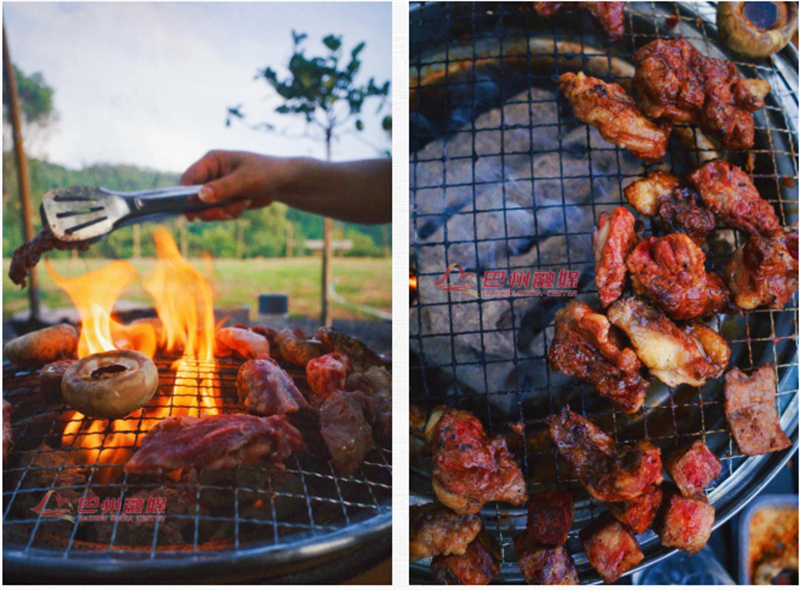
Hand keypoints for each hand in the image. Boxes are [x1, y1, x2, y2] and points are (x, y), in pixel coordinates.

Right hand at [180, 150, 295, 220]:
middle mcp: (211, 173)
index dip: (185, 195)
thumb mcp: (245, 180)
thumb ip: (222, 188)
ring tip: (243, 204)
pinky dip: (231, 213)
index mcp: (212, 161)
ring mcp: (217, 187)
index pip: (189, 178)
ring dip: (224, 211)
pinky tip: (245, 204)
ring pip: (207, 208)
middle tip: (225, 214)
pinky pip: (220, 212)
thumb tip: (200, 196)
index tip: (190, 214)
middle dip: (211, 209)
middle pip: (195, 197)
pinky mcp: (225, 198)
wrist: (283, 182)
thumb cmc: (265, 173)